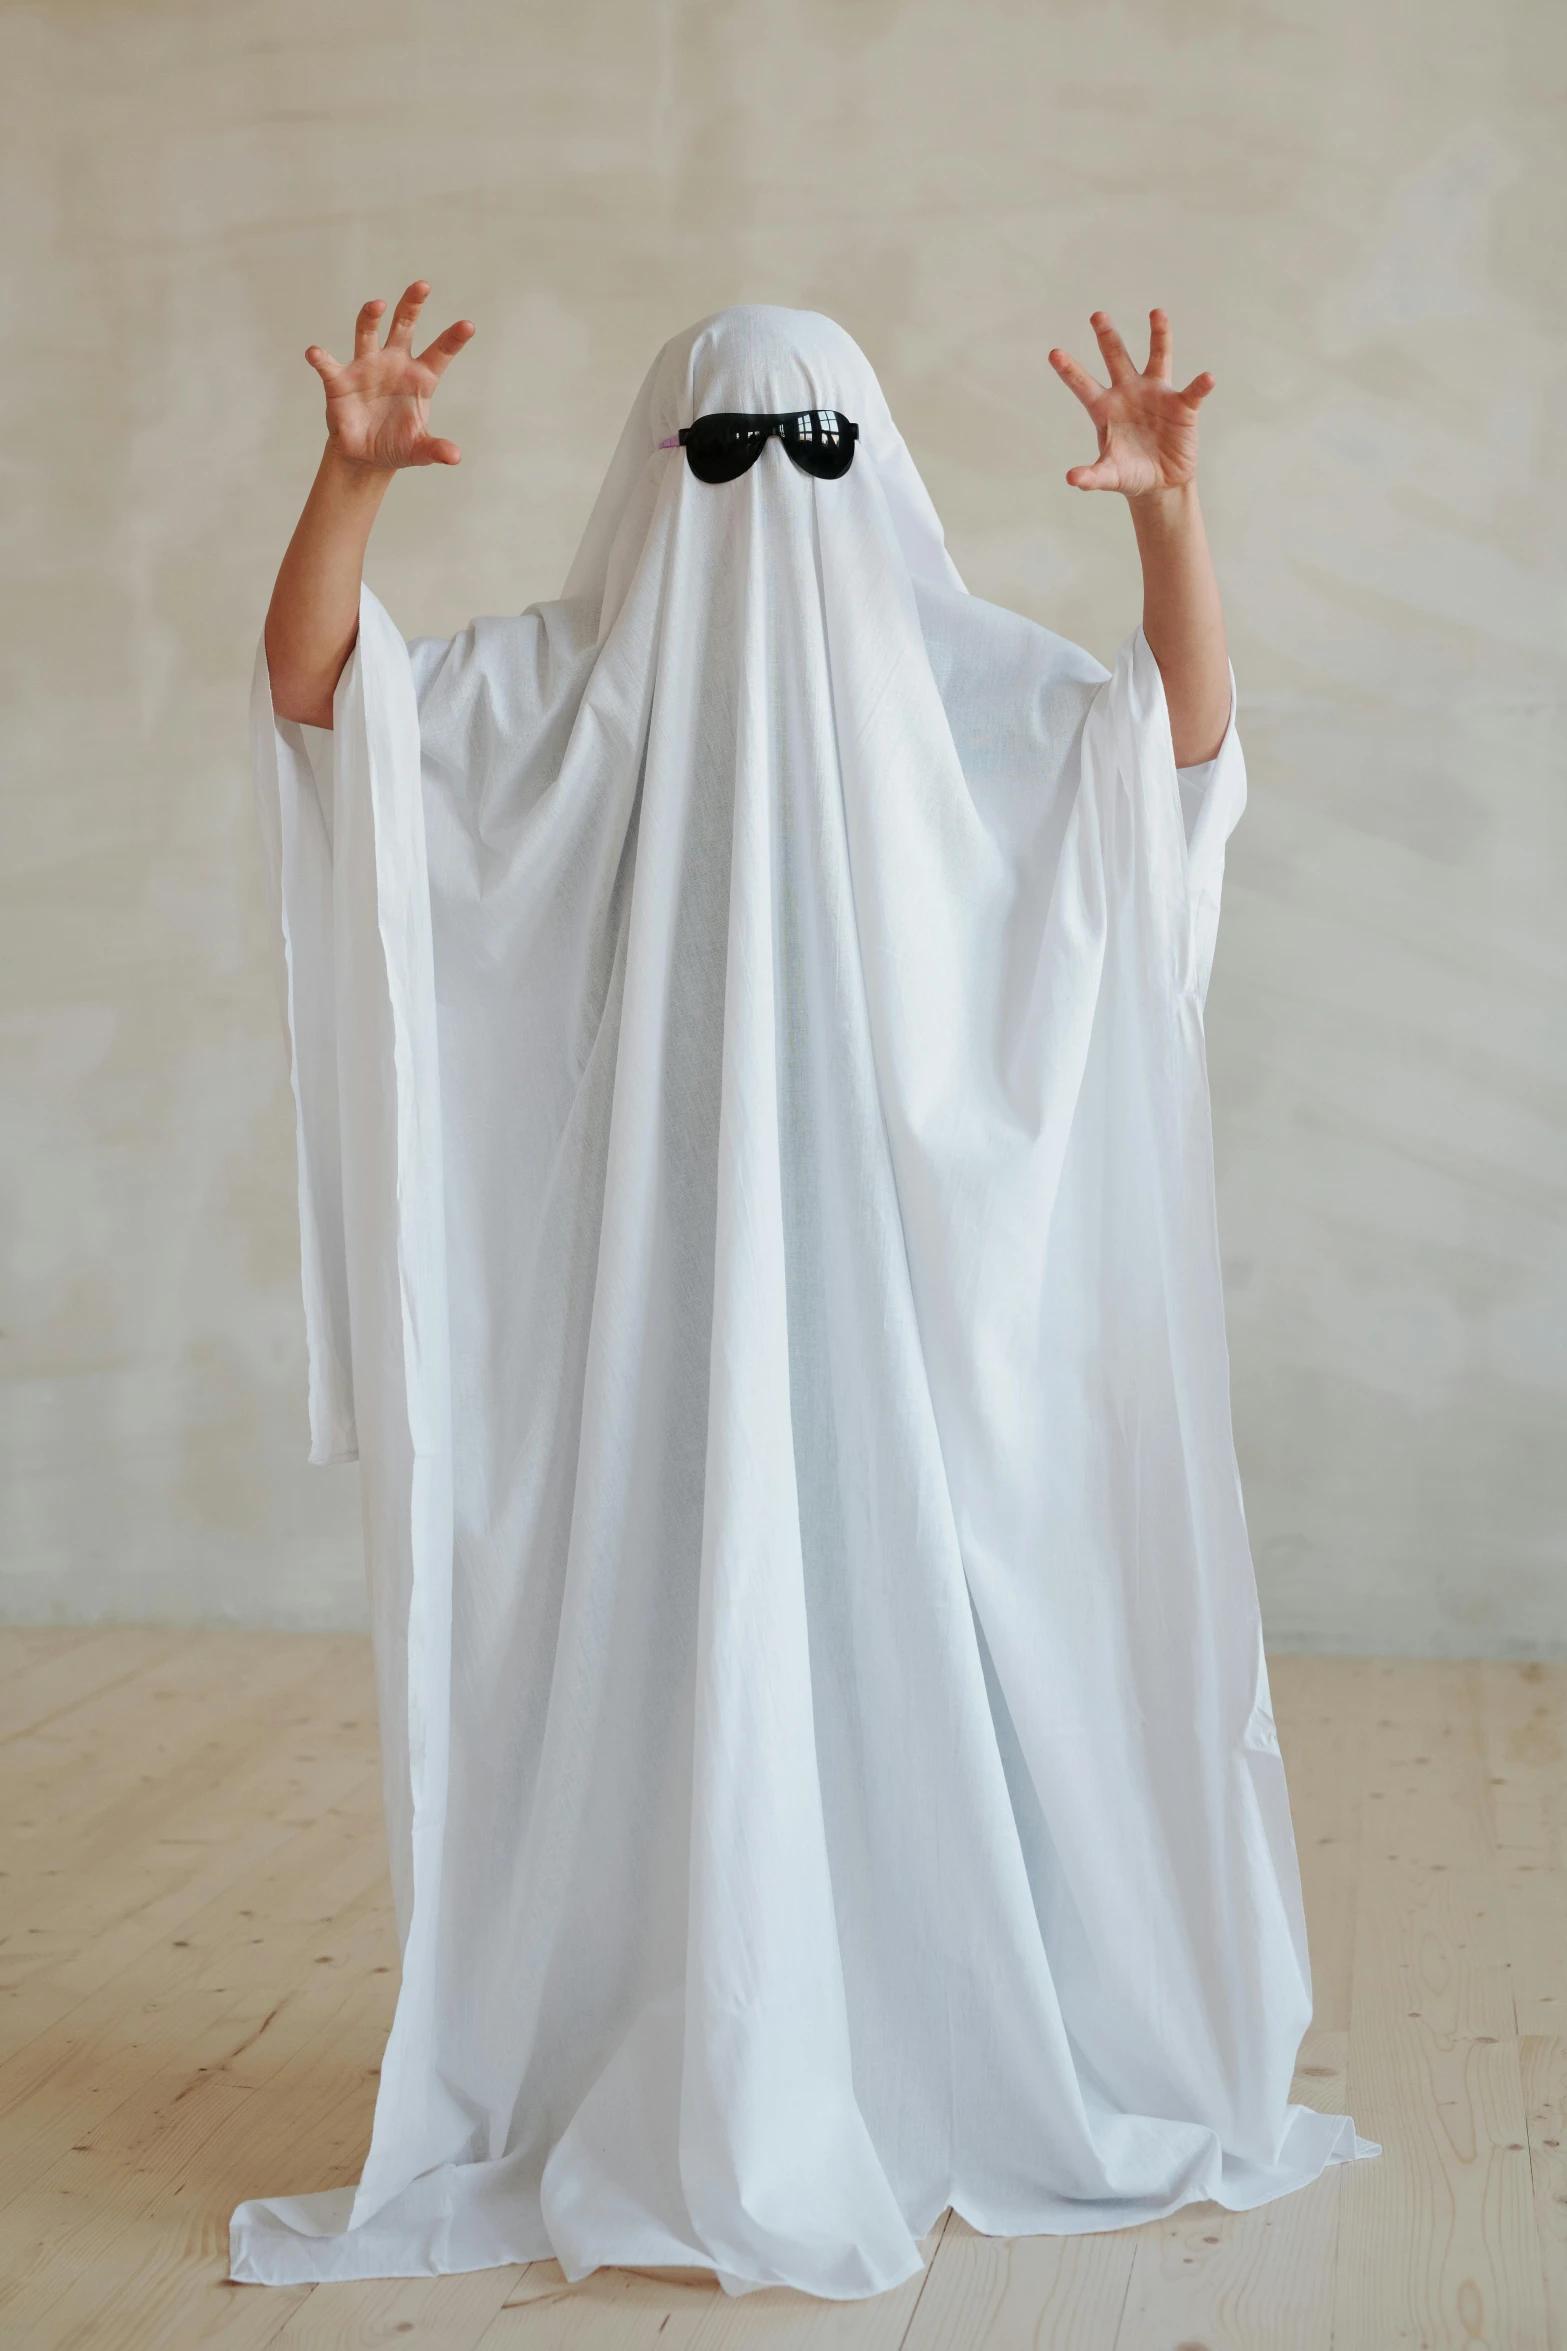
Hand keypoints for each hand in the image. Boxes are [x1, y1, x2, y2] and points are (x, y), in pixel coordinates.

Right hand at [306, 281, 475, 473]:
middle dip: (412, 305)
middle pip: (404, 326)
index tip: (468, 326)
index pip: (440, 353)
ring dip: (370, 317)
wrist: (366, 456)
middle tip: (423, 286)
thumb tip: (454, 457)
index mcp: (420, 377)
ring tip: (377, 305)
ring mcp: (366, 367)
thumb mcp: (420, 451)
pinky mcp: (340, 381)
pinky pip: (328, 365)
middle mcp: (394, 363)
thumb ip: (436, 450)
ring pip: (367, 333)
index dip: (454, 339)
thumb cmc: (397, 445)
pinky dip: (320, 359)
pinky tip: (315, 354)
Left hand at [1048, 309, 1213, 499]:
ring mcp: (1156, 394)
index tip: (1053, 354)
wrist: (1160, 483)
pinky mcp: (1183, 406)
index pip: (1083, 385)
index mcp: (1105, 408)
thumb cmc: (1130, 474)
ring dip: (1159, 335)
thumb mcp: (1109, 476)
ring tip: (1157, 313)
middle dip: (1107, 337)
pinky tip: (1206, 378)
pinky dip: (1200, 385)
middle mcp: (1129, 392)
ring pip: (1158, 357)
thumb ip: (1092, 477)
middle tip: (1096, 315)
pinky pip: (1193, 392)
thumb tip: (1071, 479)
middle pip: (1116, 357)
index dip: (1069, 370)